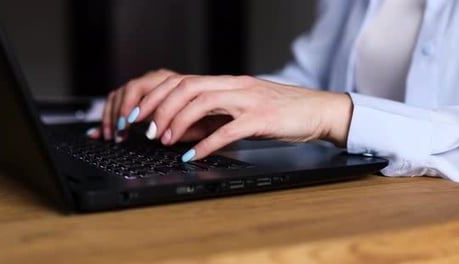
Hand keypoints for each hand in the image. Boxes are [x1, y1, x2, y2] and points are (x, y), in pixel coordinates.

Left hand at [88, 70, 352, 161]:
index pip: (183, 81)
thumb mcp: (241, 111)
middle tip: (145, 129)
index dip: (157, 97)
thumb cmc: (281, 112)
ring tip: (163, 140)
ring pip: (202, 101)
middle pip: (187, 87)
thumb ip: (214, 117)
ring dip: (177, 122)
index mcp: (228, 83)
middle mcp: (235, 86)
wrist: (318, 110)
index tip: (139, 115)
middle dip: (160, 107)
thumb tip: (182, 131)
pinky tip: (191, 156)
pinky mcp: (262, 118)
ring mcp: (249, 100)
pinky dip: (205, 143)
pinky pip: (228, 130)